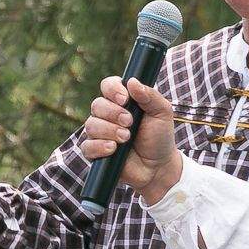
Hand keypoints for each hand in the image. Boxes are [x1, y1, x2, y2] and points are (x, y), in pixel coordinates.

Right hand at [78, 76, 182, 204]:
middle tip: (130, 123)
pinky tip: (113, 149)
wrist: (158, 166)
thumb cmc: (160, 137)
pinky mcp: (95, 152)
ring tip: (126, 138)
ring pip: (91, 125)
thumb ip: (150, 95)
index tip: (125, 99)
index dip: (113, 90)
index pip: (107, 85)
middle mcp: (108, 114)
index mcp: (122, 101)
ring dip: (109, 130)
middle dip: (113, 113)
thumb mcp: (162, 113)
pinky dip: (99, 146)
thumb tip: (132, 82)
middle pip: (97, 105)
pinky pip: (86, 146)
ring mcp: (100, 133)